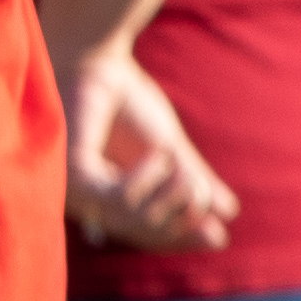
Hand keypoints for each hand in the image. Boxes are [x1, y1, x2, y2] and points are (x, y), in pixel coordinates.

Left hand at [55, 34, 241, 252]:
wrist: (100, 61)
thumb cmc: (126, 100)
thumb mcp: (170, 147)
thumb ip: (193, 180)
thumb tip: (227, 212)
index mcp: (113, 199)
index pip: (148, 236)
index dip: (183, 239)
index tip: (219, 237)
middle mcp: (91, 201)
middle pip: (144, 235)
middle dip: (181, 219)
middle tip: (198, 188)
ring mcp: (78, 191)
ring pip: (135, 221)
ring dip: (171, 196)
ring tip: (181, 167)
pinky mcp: (74, 175)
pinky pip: (121, 199)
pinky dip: (148, 179)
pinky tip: (159, 155)